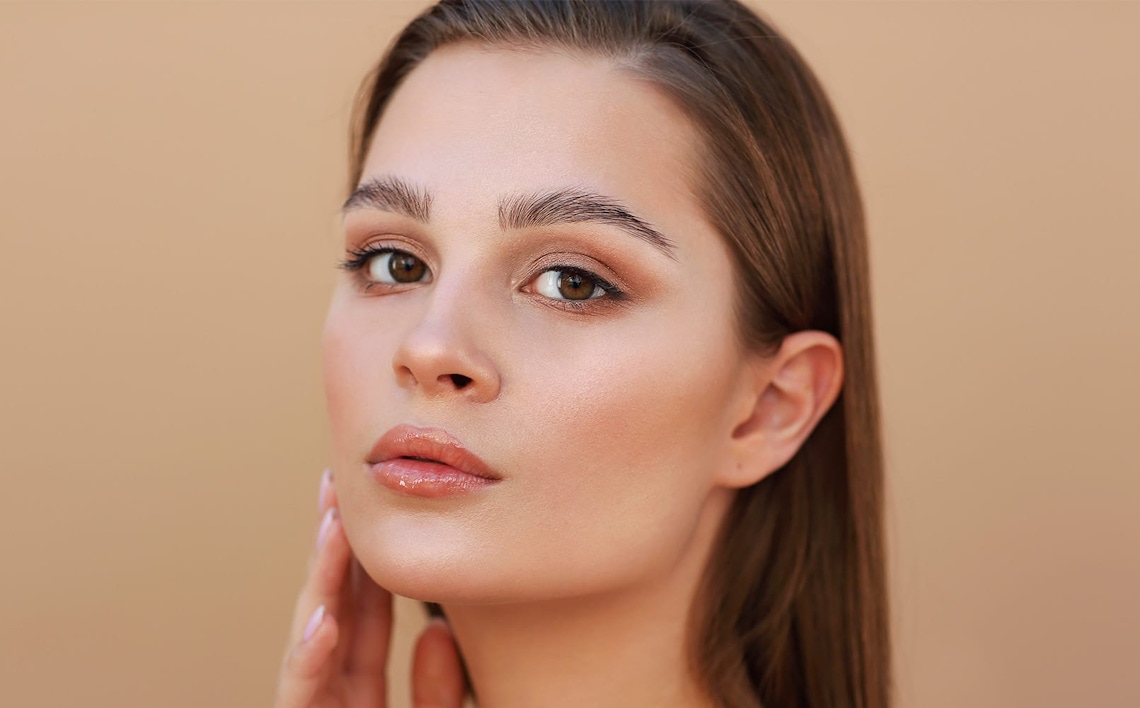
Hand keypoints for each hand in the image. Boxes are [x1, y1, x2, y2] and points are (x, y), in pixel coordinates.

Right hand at [275, 469, 466, 707]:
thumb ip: (438, 689)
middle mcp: (330, 688)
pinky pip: (300, 689)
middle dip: (334, 545)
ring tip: (333, 525)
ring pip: (313, 632)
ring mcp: (311, 703)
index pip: (366, 613)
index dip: (369, 559)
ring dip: (322, 578)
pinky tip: (325, 619)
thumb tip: (438, 632)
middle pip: (332, 604)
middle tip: (339, 484)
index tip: (376, 505)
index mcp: (359, 688)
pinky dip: (308, 654)